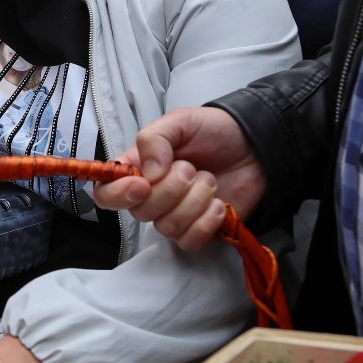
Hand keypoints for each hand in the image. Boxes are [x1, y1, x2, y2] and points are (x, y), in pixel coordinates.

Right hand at [93, 107, 266, 250]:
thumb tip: (148, 174)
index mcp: (138, 170)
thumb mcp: (179, 122)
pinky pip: (191, 240)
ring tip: (209, 181)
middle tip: (191, 168)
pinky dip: (208, 221)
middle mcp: (151, 197)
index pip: (106, 194)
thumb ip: (154, 140)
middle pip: (140, 212)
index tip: (142, 185)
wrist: (256, 146)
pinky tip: (219, 204)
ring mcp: (176, 216)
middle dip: (170, 190)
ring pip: (168, 227)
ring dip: (194, 201)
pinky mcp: (200, 231)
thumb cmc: (213, 131)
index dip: (118, 195)